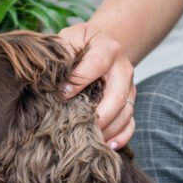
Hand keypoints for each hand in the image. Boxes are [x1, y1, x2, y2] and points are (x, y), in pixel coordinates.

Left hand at [57, 22, 135, 148]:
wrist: (102, 44)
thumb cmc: (81, 44)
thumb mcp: (71, 37)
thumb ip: (63, 50)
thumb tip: (52, 74)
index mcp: (108, 50)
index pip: (96, 65)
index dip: (79, 81)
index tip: (62, 95)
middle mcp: (123, 70)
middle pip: (117, 96)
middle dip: (99, 115)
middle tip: (78, 127)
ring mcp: (129, 88)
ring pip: (125, 113)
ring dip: (108, 130)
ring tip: (88, 141)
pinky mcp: (129, 102)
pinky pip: (130, 123)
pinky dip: (121, 137)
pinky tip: (107, 145)